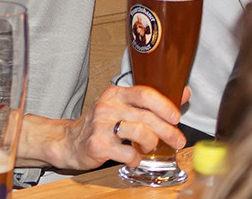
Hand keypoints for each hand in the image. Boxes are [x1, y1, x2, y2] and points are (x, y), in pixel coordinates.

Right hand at [20, 85, 187, 169]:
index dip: (164, 105)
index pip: (145, 93)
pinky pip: (128, 153)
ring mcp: (102, 126)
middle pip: (147, 116)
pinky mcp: (98, 145)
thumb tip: (182, 93)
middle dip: (168, 131)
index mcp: (116, 94)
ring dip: (152, 143)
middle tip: (177, 140)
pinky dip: (137, 158)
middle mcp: (108, 107)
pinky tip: (134, 157)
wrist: (70, 141)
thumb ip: (150, 102)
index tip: (176, 116)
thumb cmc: (100, 124)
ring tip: (151, 147)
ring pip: (140, 133)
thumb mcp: (123, 107)